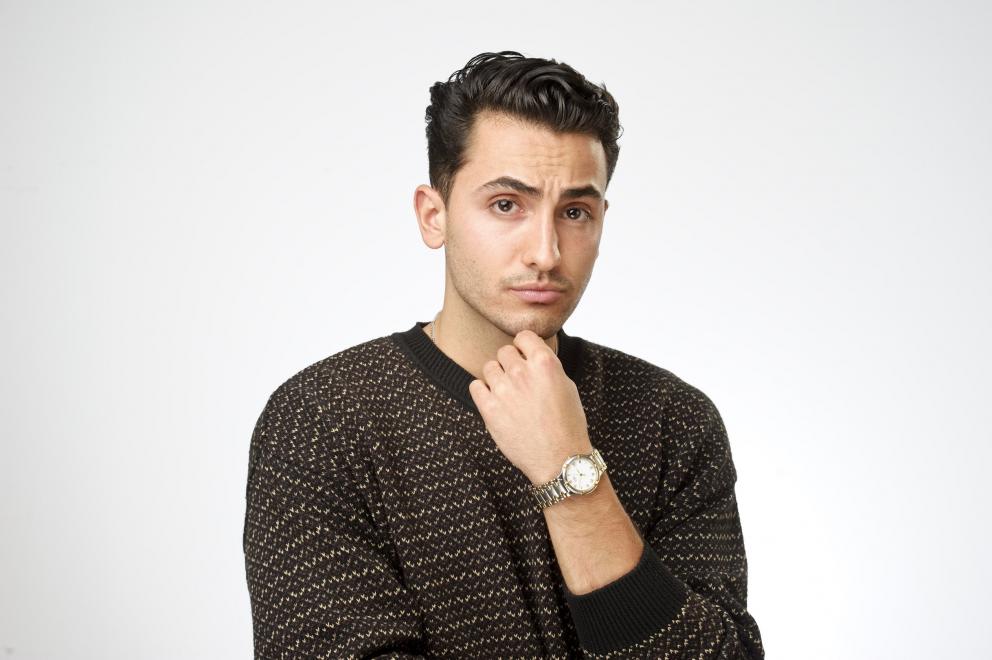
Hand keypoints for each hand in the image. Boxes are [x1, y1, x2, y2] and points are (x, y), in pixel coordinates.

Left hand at [468, 330, 591, 484]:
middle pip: (504, 352)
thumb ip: (546, 366)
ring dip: (497, 377)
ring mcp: (503, 390)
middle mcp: (522, 372)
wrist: (559, 460)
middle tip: (519, 381)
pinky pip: (475, 386)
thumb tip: (531, 355)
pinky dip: (483, 391)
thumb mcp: (567, 386)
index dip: (524, 346)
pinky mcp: (489, 408)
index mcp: (545, 363)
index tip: (525, 357)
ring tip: (508, 394)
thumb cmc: (568, 425)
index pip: (523, 336)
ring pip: (489, 367)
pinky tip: (495, 402)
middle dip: (511, 363)